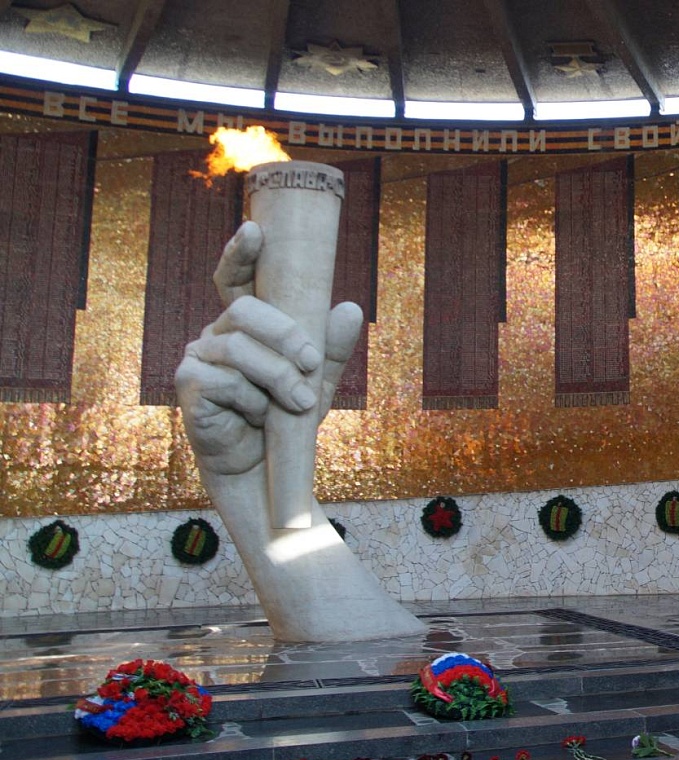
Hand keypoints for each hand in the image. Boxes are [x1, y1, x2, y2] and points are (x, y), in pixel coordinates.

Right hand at [175, 221, 361, 476]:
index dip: (240, 253)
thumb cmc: (286, 420)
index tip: (255, 230)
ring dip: (277, 377)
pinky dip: (253, 401)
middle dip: (286, 335)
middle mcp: (217, 335)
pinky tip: (259, 417)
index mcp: (245, 325)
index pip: (235, 279)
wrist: (267, 470)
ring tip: (299, 404)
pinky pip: (224, 381)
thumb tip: (349, 308)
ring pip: (238, 349)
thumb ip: (330, 346)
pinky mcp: (188, 387)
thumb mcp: (316, 381)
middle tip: (310, 364)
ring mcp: (197, 359)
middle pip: (244, 312)